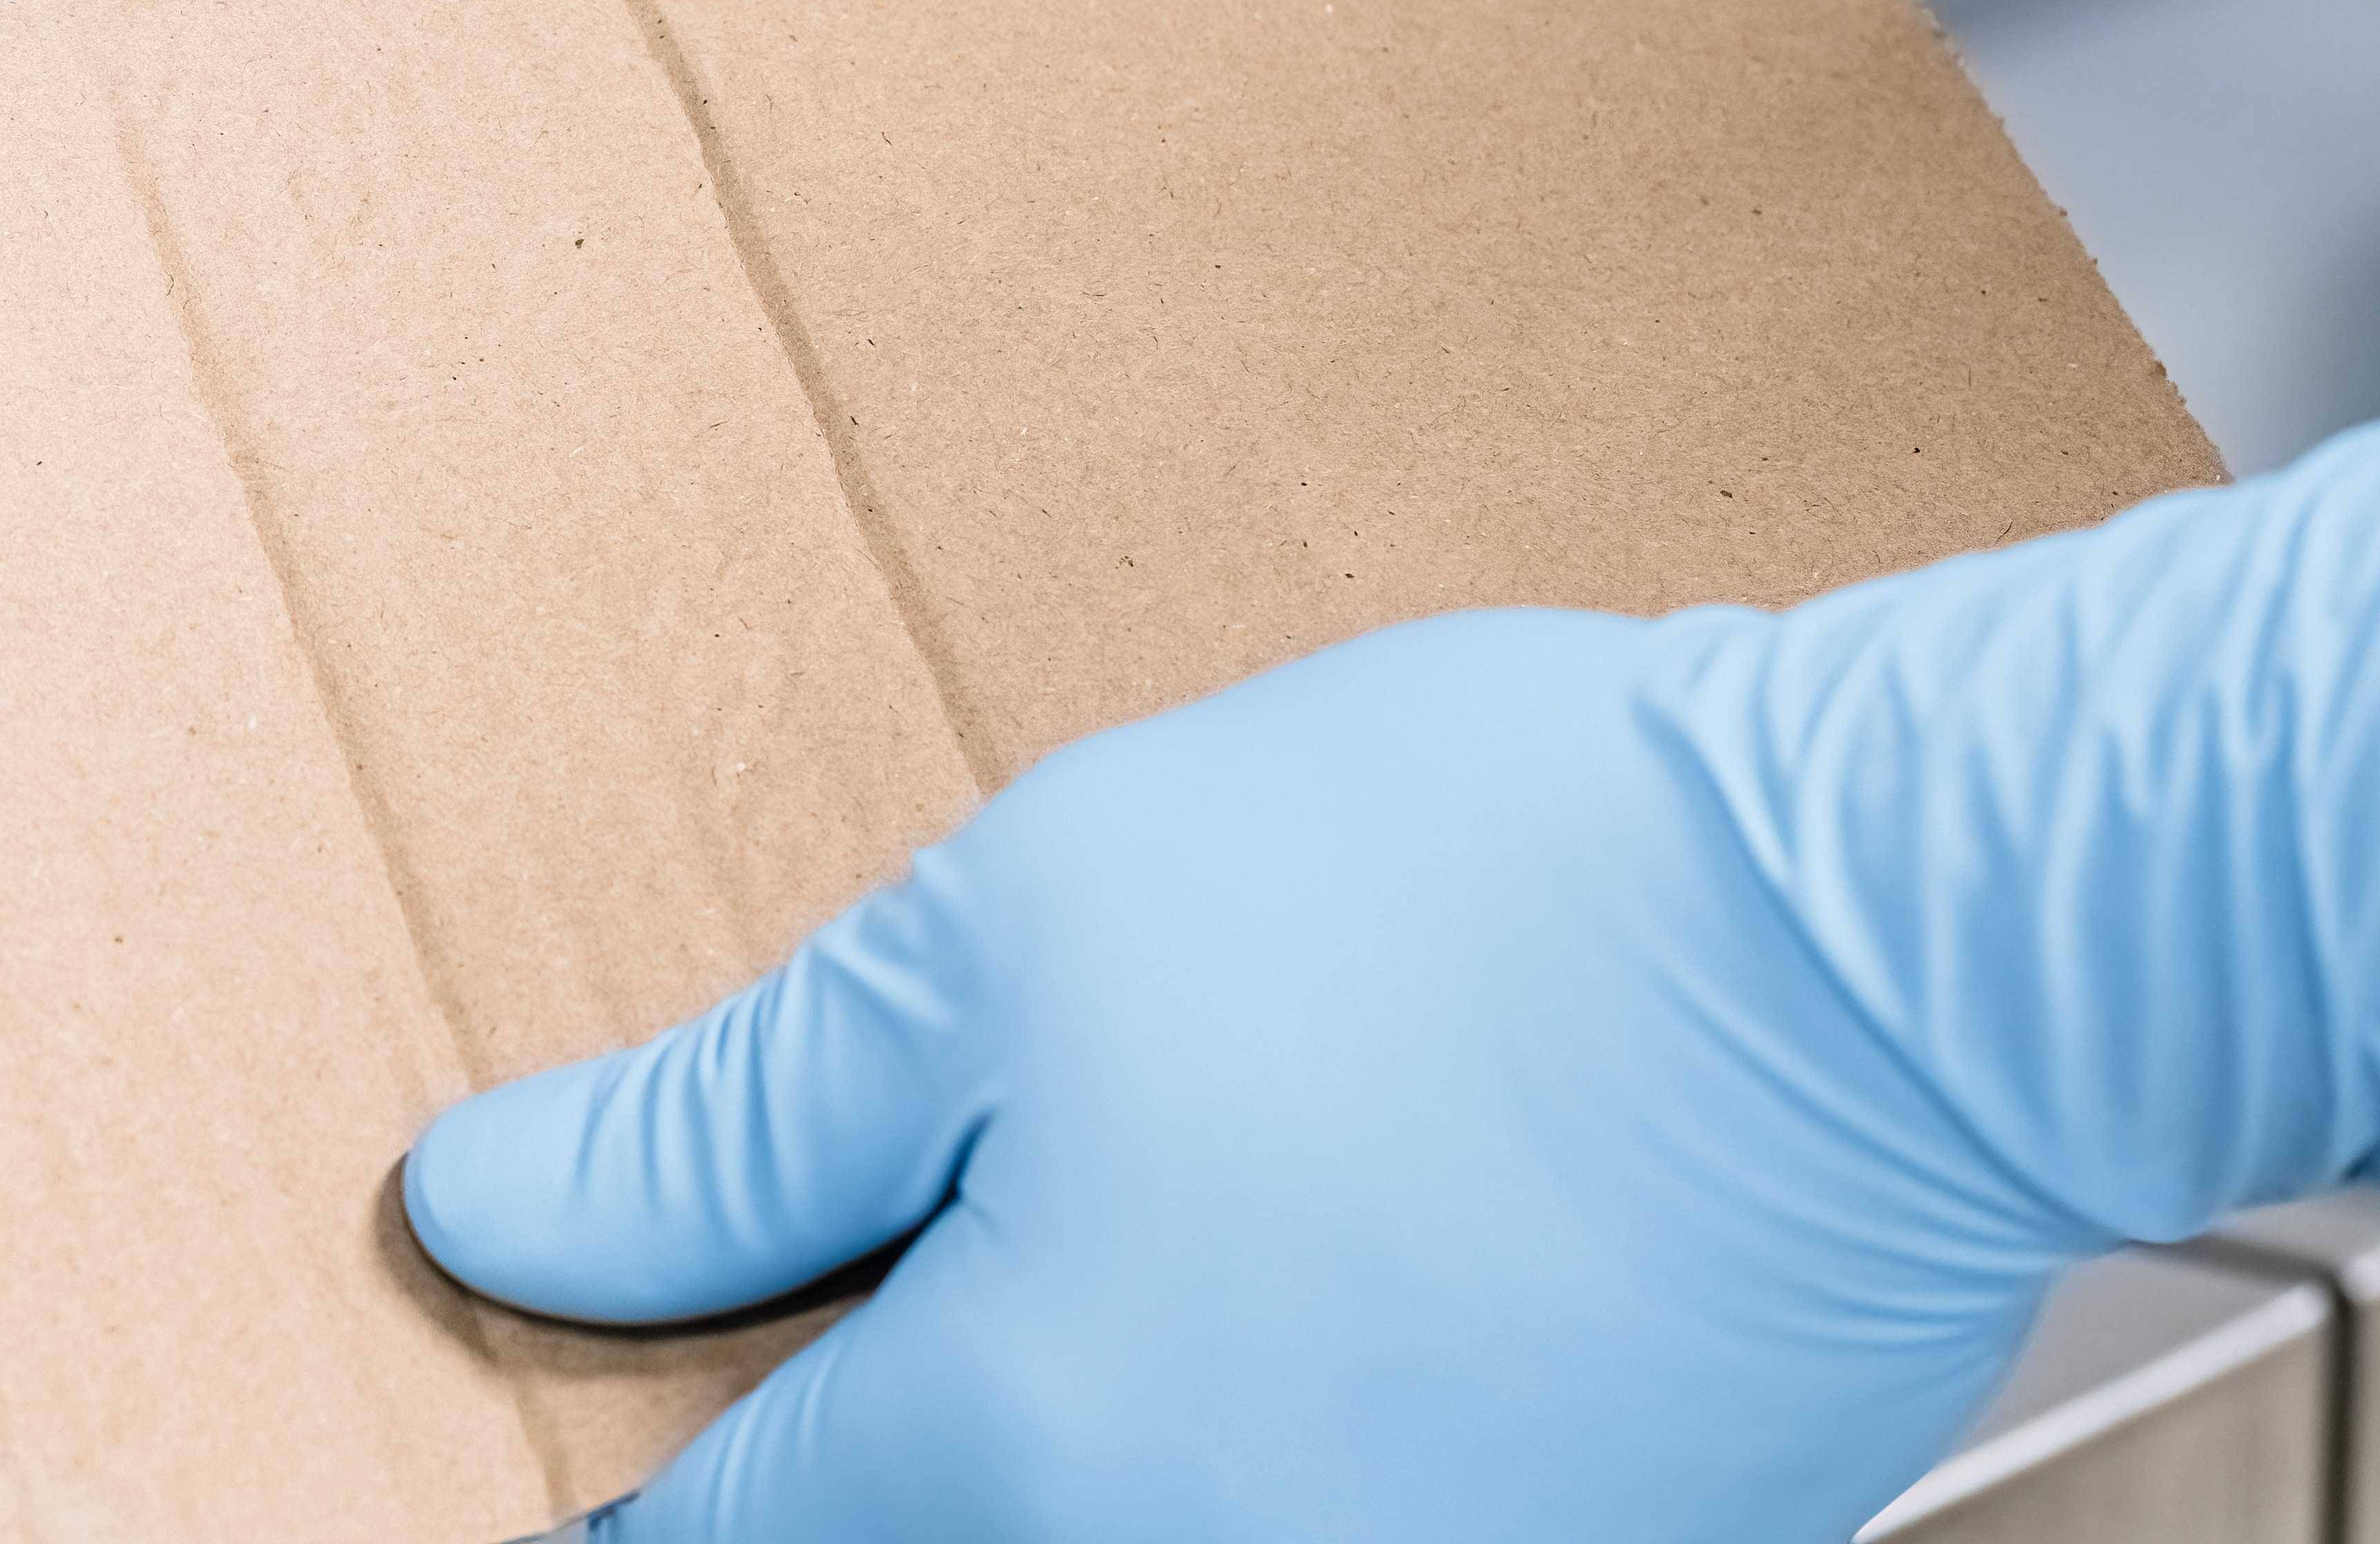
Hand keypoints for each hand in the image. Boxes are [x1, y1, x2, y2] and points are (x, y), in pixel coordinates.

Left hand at [403, 371, 2379, 1541]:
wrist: (1891, 934)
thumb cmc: (1464, 899)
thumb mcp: (999, 949)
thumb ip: (731, 1131)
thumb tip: (488, 1216)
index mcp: (1022, 1462)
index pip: (713, 1539)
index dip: (605, 1469)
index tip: (548, 1410)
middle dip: (831, 1460)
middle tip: (808, 1298)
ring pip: (1118, 1535)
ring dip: (1054, 1440)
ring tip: (1093, 1232)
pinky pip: (1324, 1516)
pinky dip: (1249, 1434)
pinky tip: (1283, 1271)